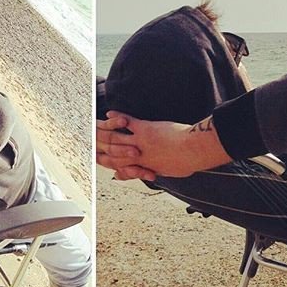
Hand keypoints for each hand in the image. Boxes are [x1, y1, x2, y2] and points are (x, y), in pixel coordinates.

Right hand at [97, 111, 231, 178]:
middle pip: (113, 153)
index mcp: (144, 166)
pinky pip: (127, 122)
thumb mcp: (168, 172)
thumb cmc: (187, 162)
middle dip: (101, 147)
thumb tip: (155, 172)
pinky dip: (117, 118)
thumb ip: (154, 170)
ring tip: (96, 126)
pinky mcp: (145, 129)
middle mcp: (138, 156)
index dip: (110, 164)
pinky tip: (109, 113)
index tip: (103, 160)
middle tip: (91, 141)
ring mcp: (139, 142)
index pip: (120, 168)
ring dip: (106, 131)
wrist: (195, 152)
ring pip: (116, 139)